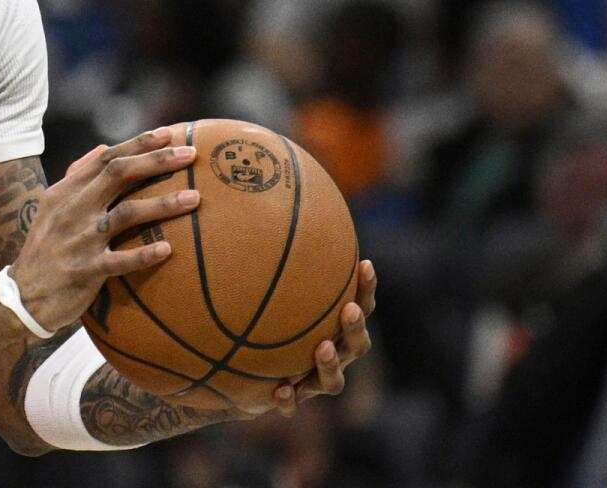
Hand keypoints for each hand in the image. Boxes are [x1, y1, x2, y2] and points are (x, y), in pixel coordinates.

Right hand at [6, 125, 200, 334]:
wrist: (23, 295)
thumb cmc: (46, 248)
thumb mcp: (52, 207)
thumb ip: (77, 176)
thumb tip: (104, 146)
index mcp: (66, 192)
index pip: (105, 158)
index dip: (138, 144)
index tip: (169, 134)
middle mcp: (73, 210)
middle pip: (118, 175)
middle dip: (156, 161)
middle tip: (190, 154)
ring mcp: (79, 240)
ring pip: (125, 214)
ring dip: (162, 204)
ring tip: (194, 198)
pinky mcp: (85, 271)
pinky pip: (119, 260)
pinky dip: (143, 255)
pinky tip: (167, 250)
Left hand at [252, 258, 377, 416]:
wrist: (239, 371)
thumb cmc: (259, 320)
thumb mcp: (261, 288)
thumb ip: (267, 258)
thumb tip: (263, 205)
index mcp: (333, 326)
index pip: (360, 303)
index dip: (367, 288)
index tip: (365, 264)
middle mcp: (331, 352)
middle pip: (357, 344)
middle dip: (356, 328)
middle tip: (349, 311)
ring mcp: (313, 380)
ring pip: (333, 380)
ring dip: (329, 366)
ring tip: (320, 349)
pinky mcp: (290, 399)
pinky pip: (292, 403)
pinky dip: (288, 399)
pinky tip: (278, 391)